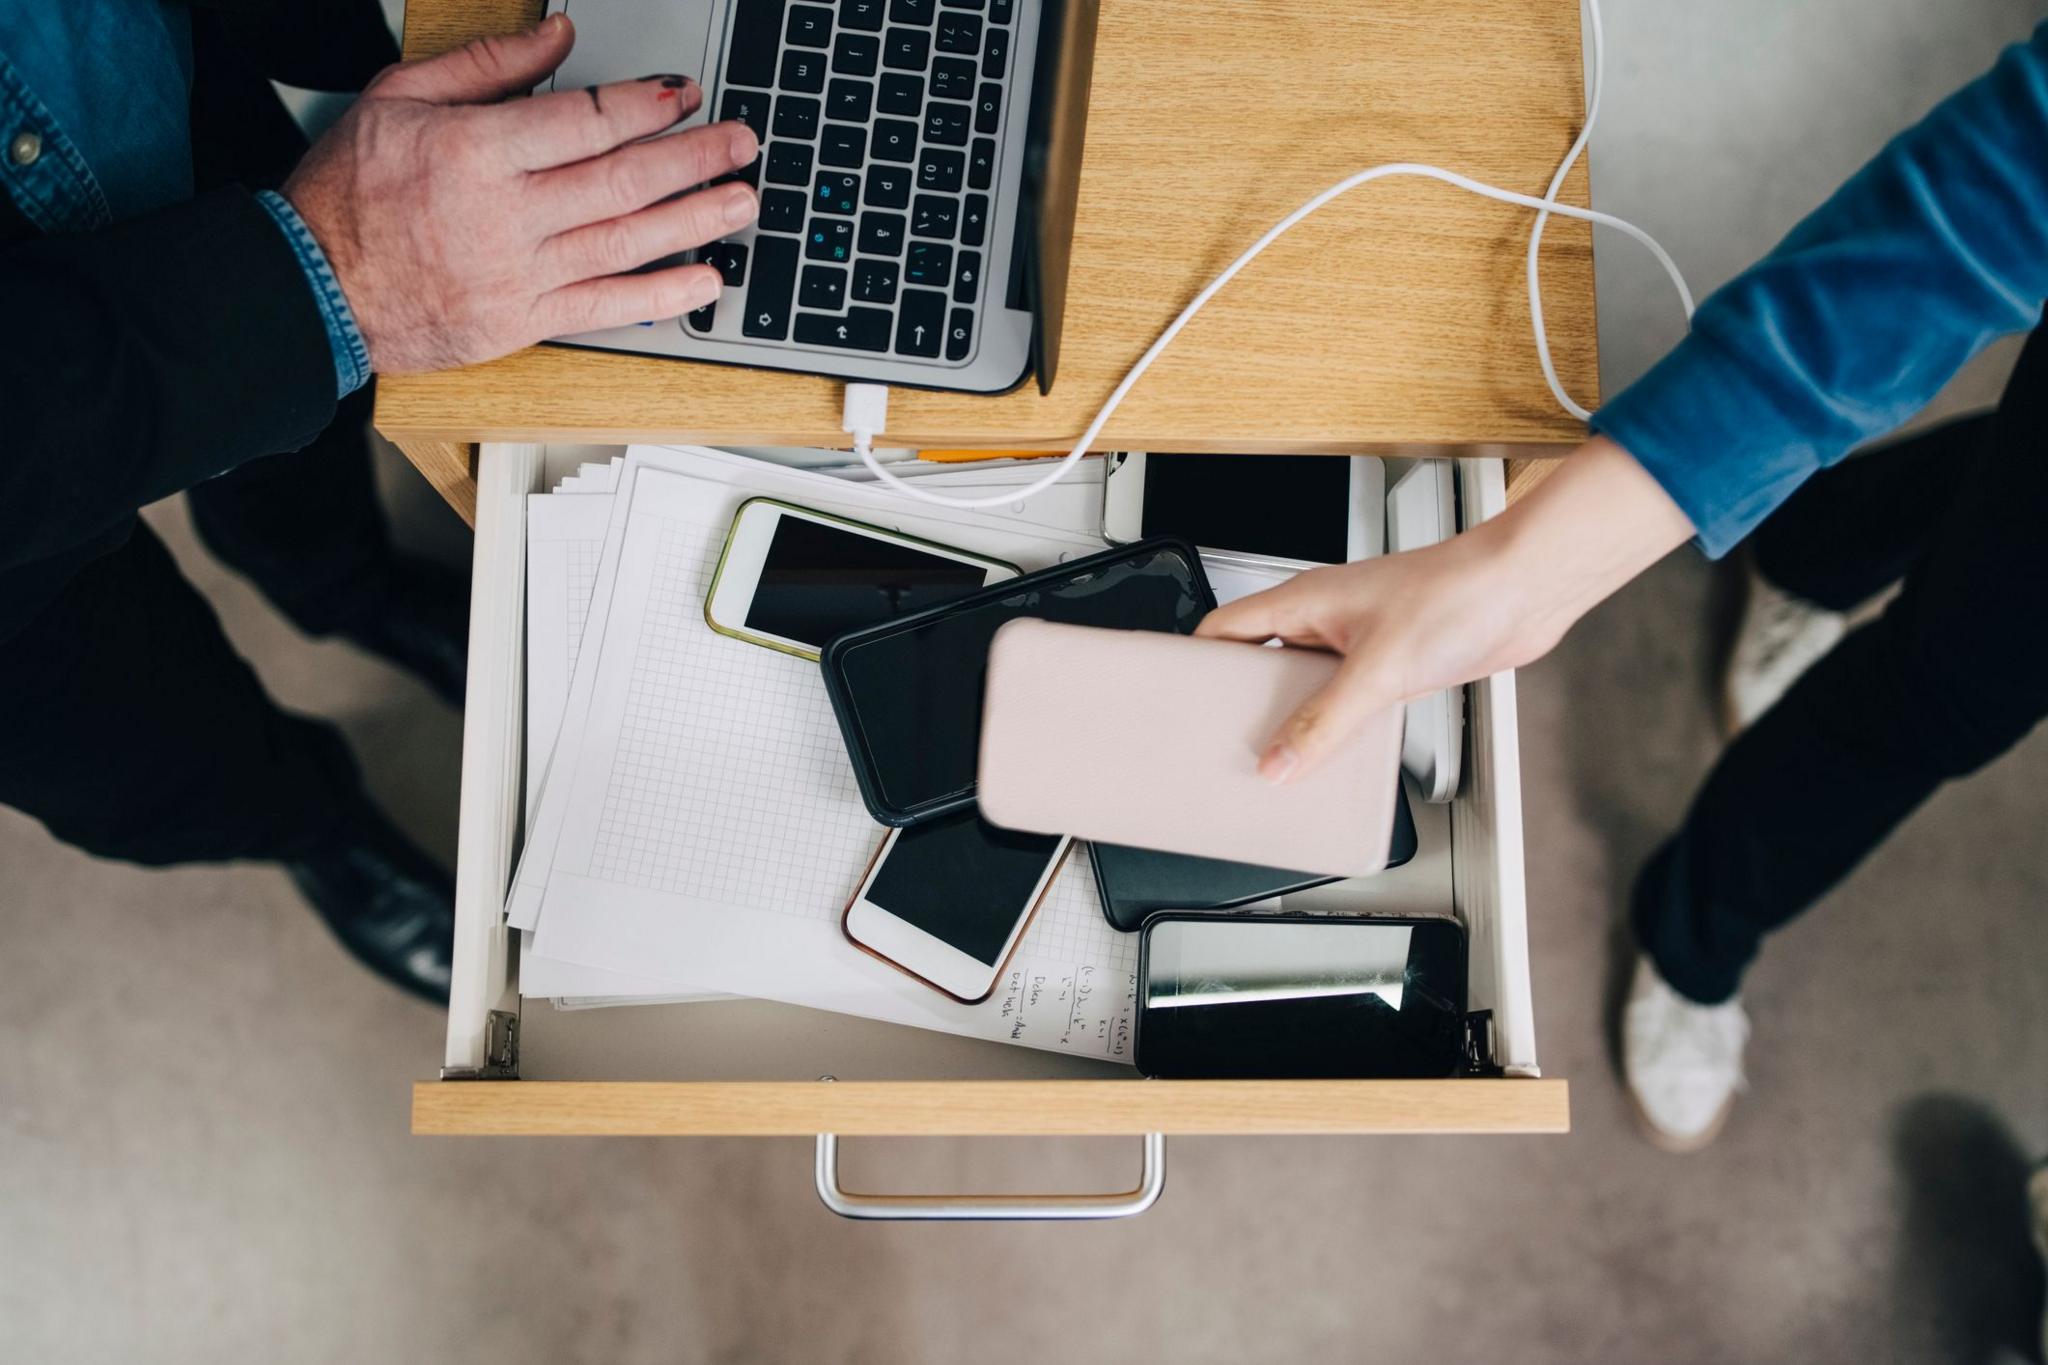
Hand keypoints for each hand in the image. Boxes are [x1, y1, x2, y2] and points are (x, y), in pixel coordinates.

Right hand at [283, 14, 758, 373]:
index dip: (646, 105)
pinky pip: (606, 305)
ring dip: (695, 220)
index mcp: (475, 152)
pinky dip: (661, 293)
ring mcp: (519, 274)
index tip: (685, 93)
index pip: (584, 122)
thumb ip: (486, 65)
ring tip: (742, 201)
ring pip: (627, 242)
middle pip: (622, 180)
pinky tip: (704, 278)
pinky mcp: (524, 320)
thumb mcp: (398, 97)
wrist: (313, 287)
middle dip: (693, 158)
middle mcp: (505, 216)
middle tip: (742, 143)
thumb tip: (558, 34)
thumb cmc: (348, 192)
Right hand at [1195, 437, 1695, 781]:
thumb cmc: (1459, 592)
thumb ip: (1324, 721)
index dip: (1196, 662)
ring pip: (1306, 684)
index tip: (1176, 698)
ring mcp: (1360, 639)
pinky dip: (1336, 725)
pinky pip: (1347, 699)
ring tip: (1279, 757)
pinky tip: (1338, 751)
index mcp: (1304, 601)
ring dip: (1294, 718)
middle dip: (1242, 701)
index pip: (1224, 629)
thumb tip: (1279, 761)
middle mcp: (1326, 617)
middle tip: (1226, 742)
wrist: (1527, 588)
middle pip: (1260, 662)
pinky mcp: (1394, 661)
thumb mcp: (1378, 668)